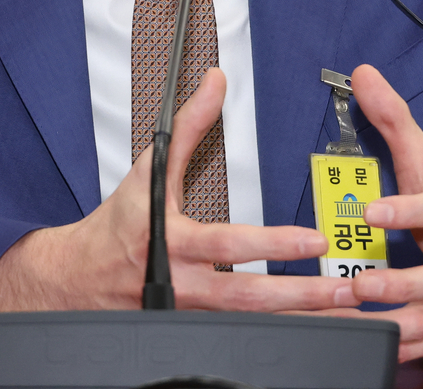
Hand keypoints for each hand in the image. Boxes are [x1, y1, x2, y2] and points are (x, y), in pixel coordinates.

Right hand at [0, 67, 356, 312]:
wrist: (76, 280)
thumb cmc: (116, 226)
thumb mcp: (148, 173)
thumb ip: (187, 128)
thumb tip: (216, 83)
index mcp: (173, 243)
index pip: (229, 246)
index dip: (273, 245)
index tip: (315, 241)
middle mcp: (182, 285)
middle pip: (250, 298)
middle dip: (302, 294)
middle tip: (346, 289)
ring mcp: (189, 315)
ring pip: (252, 326)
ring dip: (301, 321)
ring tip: (345, 316)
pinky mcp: (192, 333)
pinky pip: (242, 340)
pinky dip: (279, 340)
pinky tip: (312, 335)